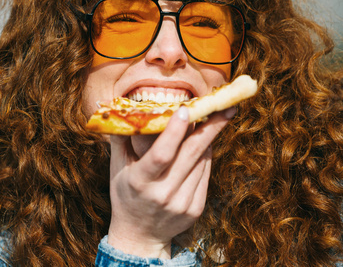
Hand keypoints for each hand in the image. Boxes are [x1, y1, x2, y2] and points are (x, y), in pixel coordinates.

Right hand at [107, 106, 234, 258]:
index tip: (186, 109)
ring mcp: (182, 203)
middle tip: (225, 107)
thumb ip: (120, 139)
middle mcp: (163, 193)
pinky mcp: (196, 208)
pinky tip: (205, 144)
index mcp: (140, 181)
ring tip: (215, 118)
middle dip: (210, 127)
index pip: (161, 154)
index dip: (174, 131)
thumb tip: (123, 109)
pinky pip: (206, 174)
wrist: (140, 236)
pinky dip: (206, 156)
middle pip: (191, 154)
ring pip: (202, 161)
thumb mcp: (116, 168)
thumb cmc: (126, 195)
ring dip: (209, 138)